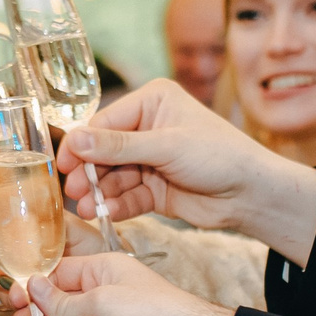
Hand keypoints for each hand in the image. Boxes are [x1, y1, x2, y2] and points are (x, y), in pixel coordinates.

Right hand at [56, 77, 315, 257]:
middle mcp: (148, 127)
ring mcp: (150, 159)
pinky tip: (104, 213)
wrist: (251, 193)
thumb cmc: (218, 155)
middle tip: (75, 190)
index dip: (82, 145)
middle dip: (90, 172)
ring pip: (113, 176)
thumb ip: (118, 146)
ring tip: (87, 208)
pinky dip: (116, 204)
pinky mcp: (154, 187)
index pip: (105, 121)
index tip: (64, 165)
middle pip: (104, 151)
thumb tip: (74, 139)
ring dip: (100, 192)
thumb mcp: (166, 146)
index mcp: (152, 101)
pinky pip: (126, 195)